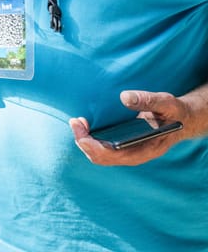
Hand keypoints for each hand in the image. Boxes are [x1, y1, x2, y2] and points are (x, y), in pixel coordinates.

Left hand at [69, 90, 191, 165]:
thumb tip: (124, 97)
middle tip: (75, 122)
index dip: (96, 148)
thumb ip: (149, 100)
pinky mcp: (121, 144)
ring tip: (76, 122)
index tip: (82, 134)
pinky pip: (100, 147)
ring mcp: (127, 151)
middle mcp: (135, 154)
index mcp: (147, 149)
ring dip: (84, 140)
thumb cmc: (174, 112)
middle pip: (102, 158)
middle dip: (84, 142)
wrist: (180, 118)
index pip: (117, 156)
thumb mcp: (167, 104)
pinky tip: (83, 124)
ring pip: (99, 154)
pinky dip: (89, 137)